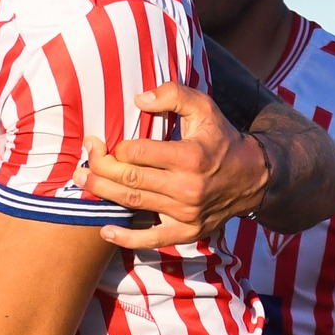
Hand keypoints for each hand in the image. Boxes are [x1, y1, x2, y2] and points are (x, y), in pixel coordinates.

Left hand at [83, 83, 267, 247]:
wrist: (254, 178)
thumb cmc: (221, 139)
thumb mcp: (205, 108)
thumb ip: (174, 95)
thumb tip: (139, 99)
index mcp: (190, 156)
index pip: (137, 152)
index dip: (114, 147)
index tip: (100, 141)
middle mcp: (187, 187)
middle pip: (129, 178)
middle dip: (99, 168)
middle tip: (82, 158)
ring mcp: (186, 213)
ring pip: (133, 202)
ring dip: (101, 192)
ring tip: (81, 180)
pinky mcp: (187, 232)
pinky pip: (152, 239)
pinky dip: (126, 238)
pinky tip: (104, 230)